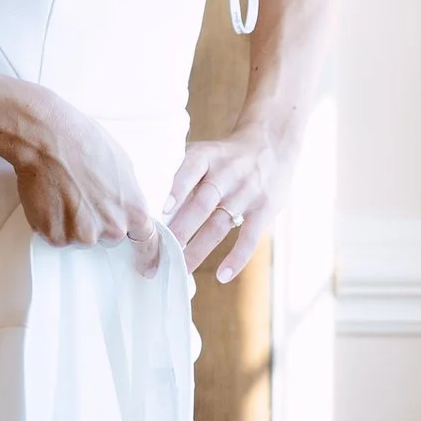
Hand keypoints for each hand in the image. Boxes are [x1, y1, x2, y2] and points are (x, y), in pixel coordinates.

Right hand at [8, 91, 162, 274]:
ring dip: (73, 222)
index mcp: (134, 211)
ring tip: (64, 191)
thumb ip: (129, 196)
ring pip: (80, 237)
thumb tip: (125, 208)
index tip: (145, 267)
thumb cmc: (86, 142)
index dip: (146, 255)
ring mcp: (82, 236)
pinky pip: (57, 236)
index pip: (146, 242)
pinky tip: (51, 197)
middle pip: (108, 237)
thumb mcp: (124, 166)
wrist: (48, 139)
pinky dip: (53, 222)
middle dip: (98, 222)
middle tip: (84, 194)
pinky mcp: (55, 236)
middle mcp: (112, 229)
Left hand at [162, 127, 290, 282]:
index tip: (162, 210)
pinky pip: (249, 238)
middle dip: (180, 231)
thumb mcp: (205, 153)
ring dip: (199, 250)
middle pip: (201, 204)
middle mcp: (227, 173)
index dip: (177, 189)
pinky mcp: (264, 210)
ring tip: (182, 270)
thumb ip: (181, 175)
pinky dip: (236, 258)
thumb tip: (149, 207)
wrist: (271, 144)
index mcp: (207, 156)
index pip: (190, 170)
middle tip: (160, 254)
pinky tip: (222, 276)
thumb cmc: (225, 157)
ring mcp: (246, 192)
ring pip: (219, 225)